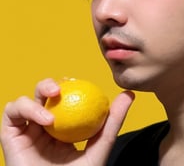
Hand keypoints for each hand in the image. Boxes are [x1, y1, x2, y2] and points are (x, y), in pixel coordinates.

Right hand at [0, 78, 134, 165]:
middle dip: (49, 84)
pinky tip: (46, 119)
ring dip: (39, 92)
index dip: (67, 86)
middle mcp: (42, 127)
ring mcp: (26, 131)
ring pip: (25, 99)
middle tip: (63, 85)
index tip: (77, 80)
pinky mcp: (10, 137)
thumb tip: (128, 94)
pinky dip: (28, 108)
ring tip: (55, 97)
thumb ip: (113, 121)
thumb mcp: (100, 146)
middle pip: (41, 95)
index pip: (61, 99)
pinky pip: (12, 112)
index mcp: (61, 127)